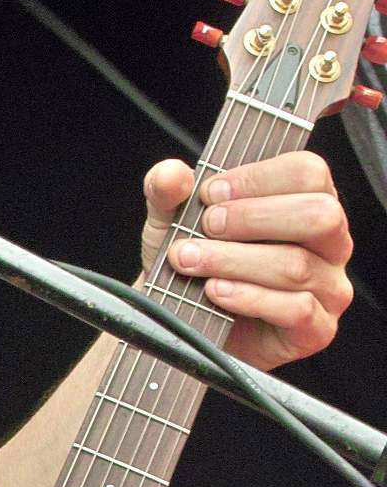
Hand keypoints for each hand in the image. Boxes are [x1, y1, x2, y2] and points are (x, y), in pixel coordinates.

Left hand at [140, 0, 354, 370]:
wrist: (170, 336)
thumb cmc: (176, 267)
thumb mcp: (158, 215)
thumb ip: (164, 184)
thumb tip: (170, 168)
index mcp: (294, 185)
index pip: (306, 150)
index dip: (266, 155)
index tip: (215, 173)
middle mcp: (324, 227)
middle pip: (320, 198)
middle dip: (251, 208)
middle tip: (197, 221)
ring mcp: (328, 278)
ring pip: (307, 249)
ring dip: (238, 254)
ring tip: (188, 263)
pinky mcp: (317, 327)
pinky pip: (299, 304)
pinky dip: (250, 297)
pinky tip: (213, 294)